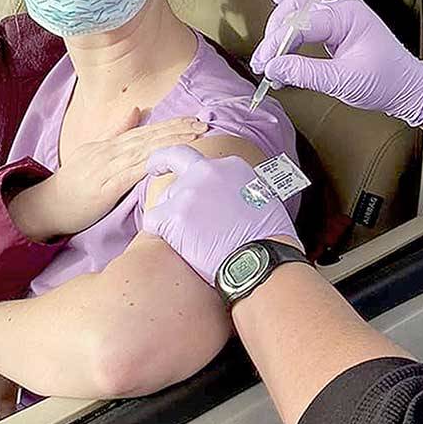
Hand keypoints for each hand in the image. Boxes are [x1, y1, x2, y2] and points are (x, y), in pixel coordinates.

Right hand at [10, 109, 209, 239]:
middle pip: (149, 136)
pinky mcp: (104, 187)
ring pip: (144, 150)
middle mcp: (109, 151)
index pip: (145, 130)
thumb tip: (136, 110)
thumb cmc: (72, 184)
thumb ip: (116, 133)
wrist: (45, 206)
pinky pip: (130, 173)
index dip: (171, 124)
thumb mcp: (94, 152)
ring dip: (170, 142)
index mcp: (109, 144)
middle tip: (204, 123)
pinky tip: (167, 157)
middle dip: (178, 129)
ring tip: (194, 135)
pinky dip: (150, 163)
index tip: (195, 119)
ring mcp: (106, 168)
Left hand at [142, 147, 299, 285]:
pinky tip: (179, 248)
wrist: (262, 260)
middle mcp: (208, 171)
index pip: (200, 163)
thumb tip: (232, 200)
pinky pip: (151, 222)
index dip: (189, 171)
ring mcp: (189, 192)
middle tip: (160, 187)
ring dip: (170, 219)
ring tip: (192, 242)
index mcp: (231, 166)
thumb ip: (240, 190)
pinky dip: (160, 235)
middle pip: (175, 170)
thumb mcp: (264, 199)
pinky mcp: (173, 215)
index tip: (180, 171)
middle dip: (165, 177)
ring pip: (162, 201)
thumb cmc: (271, 239)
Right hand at [248, 0, 422, 125]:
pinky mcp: (336, 27)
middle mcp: (343, 9)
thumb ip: (305, 73)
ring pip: (298, 10)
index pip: (301, 23)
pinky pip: (307, 17)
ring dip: (280, 30)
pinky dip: (290, 20)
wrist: (407, 88)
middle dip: (275, 36)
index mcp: (348, 15)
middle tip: (264, 64)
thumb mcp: (343, 81)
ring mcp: (340, 15)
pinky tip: (277, 5)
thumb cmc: (386, 82)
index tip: (264, 64)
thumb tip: (274, 67)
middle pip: (295, 10)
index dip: (277, 43)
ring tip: (269, 56)